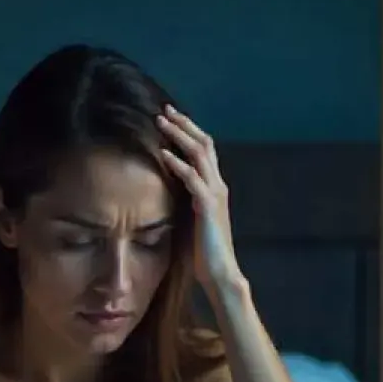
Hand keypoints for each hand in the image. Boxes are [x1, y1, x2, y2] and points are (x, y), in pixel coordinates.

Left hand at [157, 105, 244, 295]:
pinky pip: (192, 178)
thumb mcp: (193, 218)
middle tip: (165, 109)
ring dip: (179, 135)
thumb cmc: (204, 251)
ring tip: (161, 122)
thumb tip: (166, 188)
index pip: (205, 150)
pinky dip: (178, 164)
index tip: (171, 117)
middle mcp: (218, 186)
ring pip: (200, 154)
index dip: (190, 131)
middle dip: (185, 124)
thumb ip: (185, 200)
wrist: (220, 272)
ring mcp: (215, 195)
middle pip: (205, 144)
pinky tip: (163, 154)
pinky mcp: (207, 207)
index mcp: (215, 188)